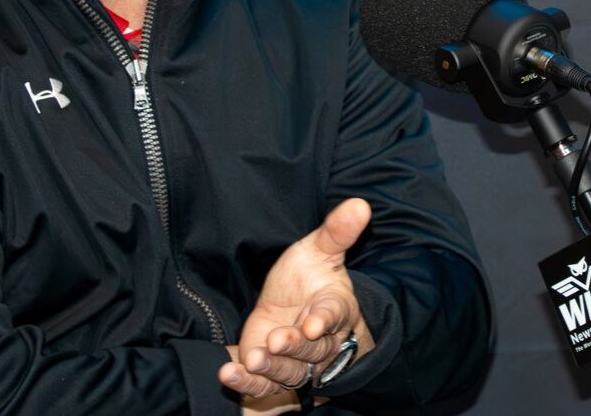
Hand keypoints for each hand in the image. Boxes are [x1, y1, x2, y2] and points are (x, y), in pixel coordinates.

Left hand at [218, 198, 375, 401]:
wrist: (290, 305)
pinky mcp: (273, 375)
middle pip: (314, 351)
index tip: (313, 324)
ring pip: (292, 372)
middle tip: (277, 340)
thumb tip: (360, 203)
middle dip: (295, 347)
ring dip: (272, 368)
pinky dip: (247, 384)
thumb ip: (337, 231)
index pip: (333, 316)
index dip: (324, 320)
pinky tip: (230, 375)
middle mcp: (321, 342)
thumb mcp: (318, 249)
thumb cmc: (306, 276)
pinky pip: (264, 387)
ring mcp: (298, 362)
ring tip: (254, 359)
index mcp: (335, 308)